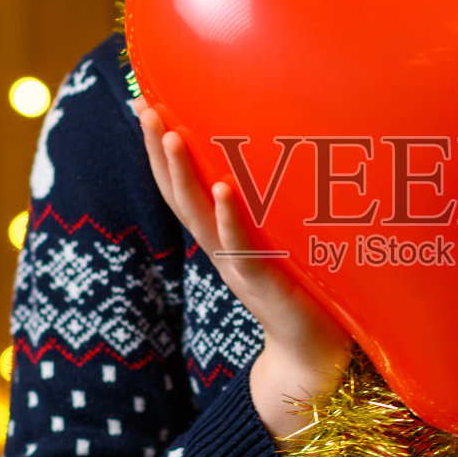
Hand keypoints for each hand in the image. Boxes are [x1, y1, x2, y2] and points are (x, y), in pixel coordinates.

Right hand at [135, 99, 351, 439]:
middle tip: (141, 105)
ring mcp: (238, 267)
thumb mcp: (283, 238)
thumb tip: (284, 156)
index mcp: (223, 235)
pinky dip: (229, 219)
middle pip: (178, 193)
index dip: (159, 147)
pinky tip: (222, 190)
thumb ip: (274, 205)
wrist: (316, 356)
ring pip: (199, 217)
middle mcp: (221, 248)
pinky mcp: (265, 285)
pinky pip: (241, 249)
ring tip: (167, 133)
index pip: (183, 184)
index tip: (143, 100)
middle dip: (157, 149)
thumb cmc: (305, 290)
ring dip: (182, 175)